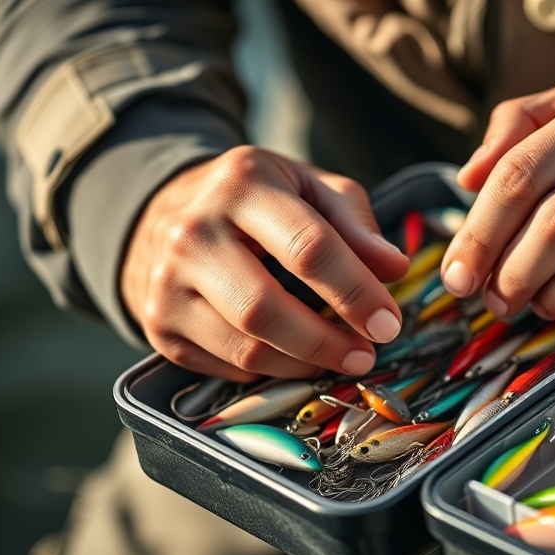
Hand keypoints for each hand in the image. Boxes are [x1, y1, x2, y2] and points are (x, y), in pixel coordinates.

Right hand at [121, 146, 409, 381]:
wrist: (160, 213)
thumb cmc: (252, 200)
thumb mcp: (306, 187)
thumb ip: (354, 221)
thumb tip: (395, 268)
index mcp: (241, 184)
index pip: (307, 247)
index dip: (354, 292)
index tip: (388, 322)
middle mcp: (193, 233)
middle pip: (265, 308)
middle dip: (326, 341)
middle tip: (366, 353)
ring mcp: (167, 284)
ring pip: (244, 347)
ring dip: (304, 364)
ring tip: (340, 358)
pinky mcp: (159, 326)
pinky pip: (226, 366)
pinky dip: (270, 370)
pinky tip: (294, 356)